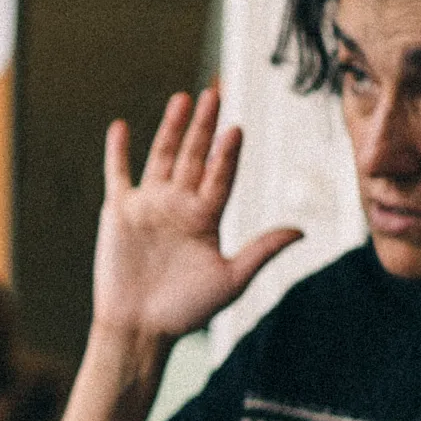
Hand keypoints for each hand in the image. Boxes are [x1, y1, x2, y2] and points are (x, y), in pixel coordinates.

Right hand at [92, 90, 303, 358]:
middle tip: (216, 92)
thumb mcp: (232, 280)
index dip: (229, 152)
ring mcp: (149, 205)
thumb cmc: (186, 311)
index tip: (237, 128)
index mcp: (206, 218)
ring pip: (163, 156)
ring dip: (172, 128)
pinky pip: (118, 173)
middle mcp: (180, 205)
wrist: (140, 328)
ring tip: (184, 99)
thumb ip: (262, 250)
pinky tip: (122, 126)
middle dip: (205, 126)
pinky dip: (118, 151)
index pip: (222, 175)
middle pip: (195, 156)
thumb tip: (301, 231)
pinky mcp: (119, 211)